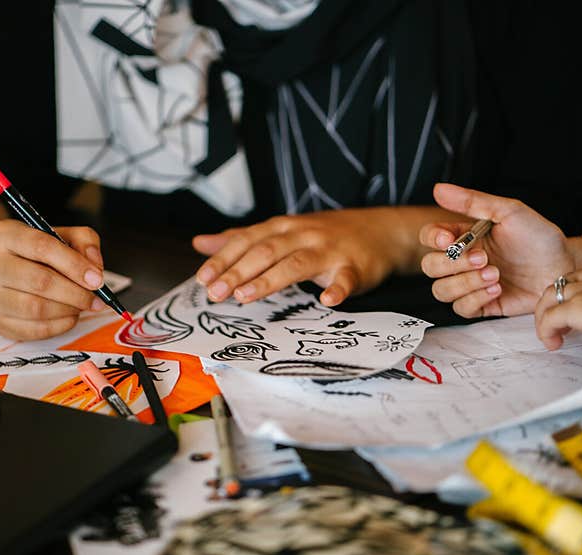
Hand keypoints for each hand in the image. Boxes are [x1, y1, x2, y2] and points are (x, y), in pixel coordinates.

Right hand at [0, 221, 106, 340]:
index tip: (97, 279)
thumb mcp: (58, 234)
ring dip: (69, 309)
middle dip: (76, 293)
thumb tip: (95, 267)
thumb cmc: (34, 253)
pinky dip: (61, 325)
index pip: (43, 247)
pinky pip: (36, 330)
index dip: (75, 265)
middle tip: (96, 298)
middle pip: (41, 282)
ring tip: (82, 304)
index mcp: (5, 235)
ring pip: (37, 309)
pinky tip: (70, 315)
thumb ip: (84, 240)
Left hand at [192, 210, 394, 305]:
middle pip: (266, 252)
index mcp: (282, 228)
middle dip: (238, 272)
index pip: (247, 241)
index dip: (223, 259)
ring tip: (245, 297)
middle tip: (215, 294)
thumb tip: (200, 243)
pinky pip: (345, 278)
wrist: (381, 231)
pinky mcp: (354, 267)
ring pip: (296, 264)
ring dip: (270, 280)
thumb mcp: (280, 231)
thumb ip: (241, 239)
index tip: (202, 279)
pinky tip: (327, 300)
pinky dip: (337, 289)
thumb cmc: (324, 236)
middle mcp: (302, 235)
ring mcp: (329, 250)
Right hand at [420, 184, 581, 317]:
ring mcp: (470, 284)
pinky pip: (460, 309)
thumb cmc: (539, 238)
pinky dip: (475, 299)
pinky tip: (497, 289)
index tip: (449, 240)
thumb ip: (472, 201)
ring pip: (441, 290)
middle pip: (430, 266)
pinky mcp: (481, 305)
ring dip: (464, 283)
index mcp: (464, 236)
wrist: (564, 267)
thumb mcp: (509, 211)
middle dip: (453, 264)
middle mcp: (463, 261)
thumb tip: (439, 189)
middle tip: (484, 258)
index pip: (430, 237)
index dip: (433, 239)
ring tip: (495, 275)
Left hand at [534, 257, 581, 349]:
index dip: (579, 293)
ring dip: (547, 316)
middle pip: (564, 284)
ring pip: (550, 297)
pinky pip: (549, 319)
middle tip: (560, 323)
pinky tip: (553, 343)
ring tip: (553, 334)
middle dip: (557, 302)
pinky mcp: (576, 308)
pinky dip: (545, 331)